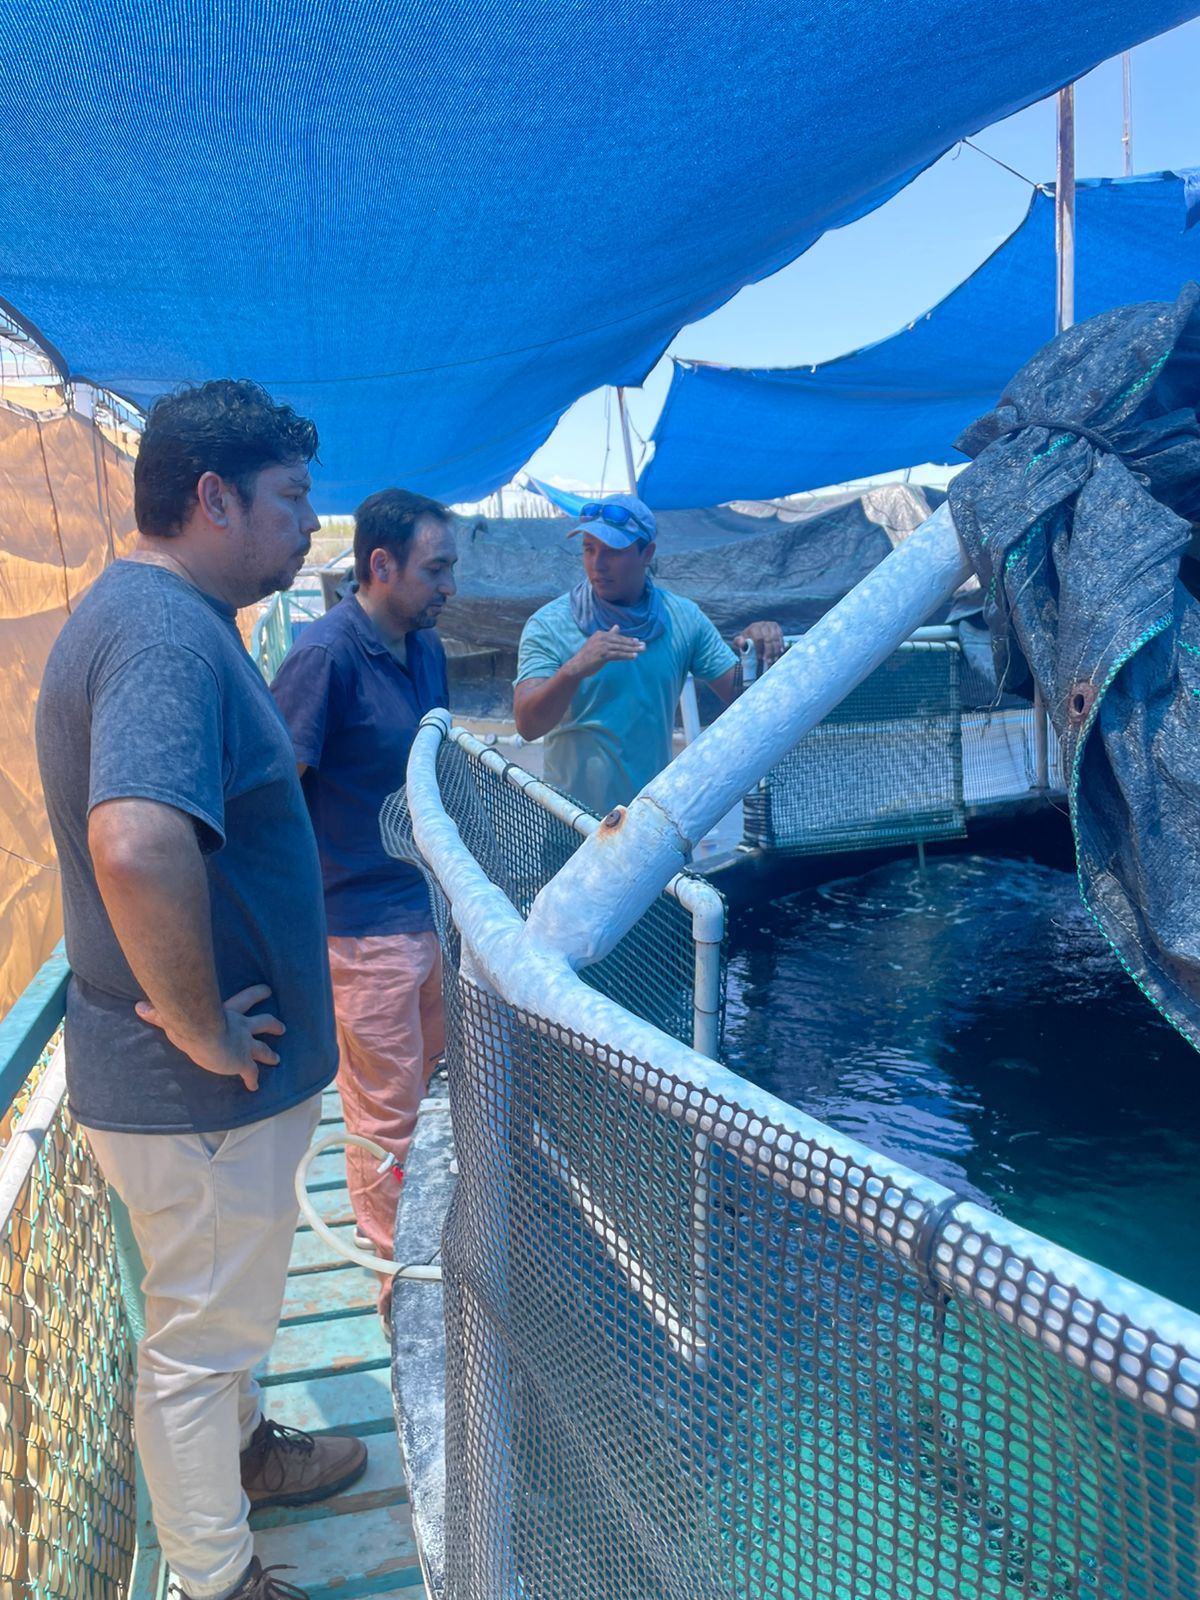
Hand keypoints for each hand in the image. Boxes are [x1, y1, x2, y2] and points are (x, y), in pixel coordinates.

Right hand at [136, 983, 284, 1091]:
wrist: (204, 1034)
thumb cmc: (191, 1020)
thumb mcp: (177, 1014)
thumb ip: (159, 1012)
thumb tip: (138, 1007)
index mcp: (229, 1012)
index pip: (246, 999)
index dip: (258, 994)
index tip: (268, 991)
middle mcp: (241, 1027)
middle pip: (263, 1023)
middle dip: (272, 1025)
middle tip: (282, 1027)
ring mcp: (244, 1045)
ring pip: (262, 1048)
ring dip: (270, 1054)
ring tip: (278, 1058)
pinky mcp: (242, 1062)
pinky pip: (250, 1073)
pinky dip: (253, 1080)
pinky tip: (255, 1087)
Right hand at [567, 625, 645, 681]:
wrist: (576, 666)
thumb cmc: (587, 656)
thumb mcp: (598, 643)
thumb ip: (608, 635)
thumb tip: (617, 627)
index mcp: (600, 634)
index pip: (617, 637)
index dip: (628, 640)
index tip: (638, 641)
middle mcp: (601, 638)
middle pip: (620, 641)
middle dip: (633, 644)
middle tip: (644, 646)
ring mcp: (602, 646)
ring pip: (620, 648)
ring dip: (632, 650)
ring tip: (642, 651)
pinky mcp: (602, 655)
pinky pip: (618, 655)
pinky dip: (627, 655)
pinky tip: (634, 656)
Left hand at [732, 621, 784, 672]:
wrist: (753, 635)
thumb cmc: (746, 641)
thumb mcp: (739, 642)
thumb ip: (738, 642)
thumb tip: (741, 642)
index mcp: (753, 627)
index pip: (758, 638)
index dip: (759, 648)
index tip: (759, 657)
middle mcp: (763, 624)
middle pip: (768, 638)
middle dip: (769, 651)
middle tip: (769, 661)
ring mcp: (771, 625)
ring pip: (775, 638)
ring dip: (776, 650)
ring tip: (774, 659)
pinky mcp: (777, 628)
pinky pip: (781, 637)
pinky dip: (781, 645)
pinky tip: (780, 653)